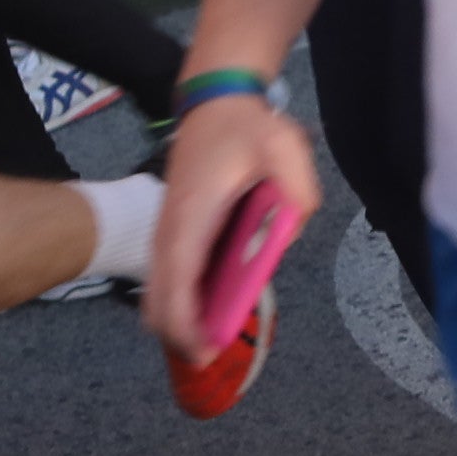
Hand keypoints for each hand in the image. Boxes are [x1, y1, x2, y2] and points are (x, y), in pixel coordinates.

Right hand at [143, 86, 319, 364]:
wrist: (215, 100)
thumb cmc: (246, 126)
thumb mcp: (284, 146)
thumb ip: (298, 187)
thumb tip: (294, 227)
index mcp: (193, 214)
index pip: (177, 280)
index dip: (185, 322)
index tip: (202, 349)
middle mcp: (171, 228)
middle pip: (158, 297)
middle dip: (179, 332)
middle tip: (211, 355)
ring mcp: (168, 229)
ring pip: (159, 289)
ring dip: (179, 318)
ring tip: (212, 338)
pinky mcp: (174, 229)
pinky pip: (170, 275)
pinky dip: (181, 299)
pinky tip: (209, 307)